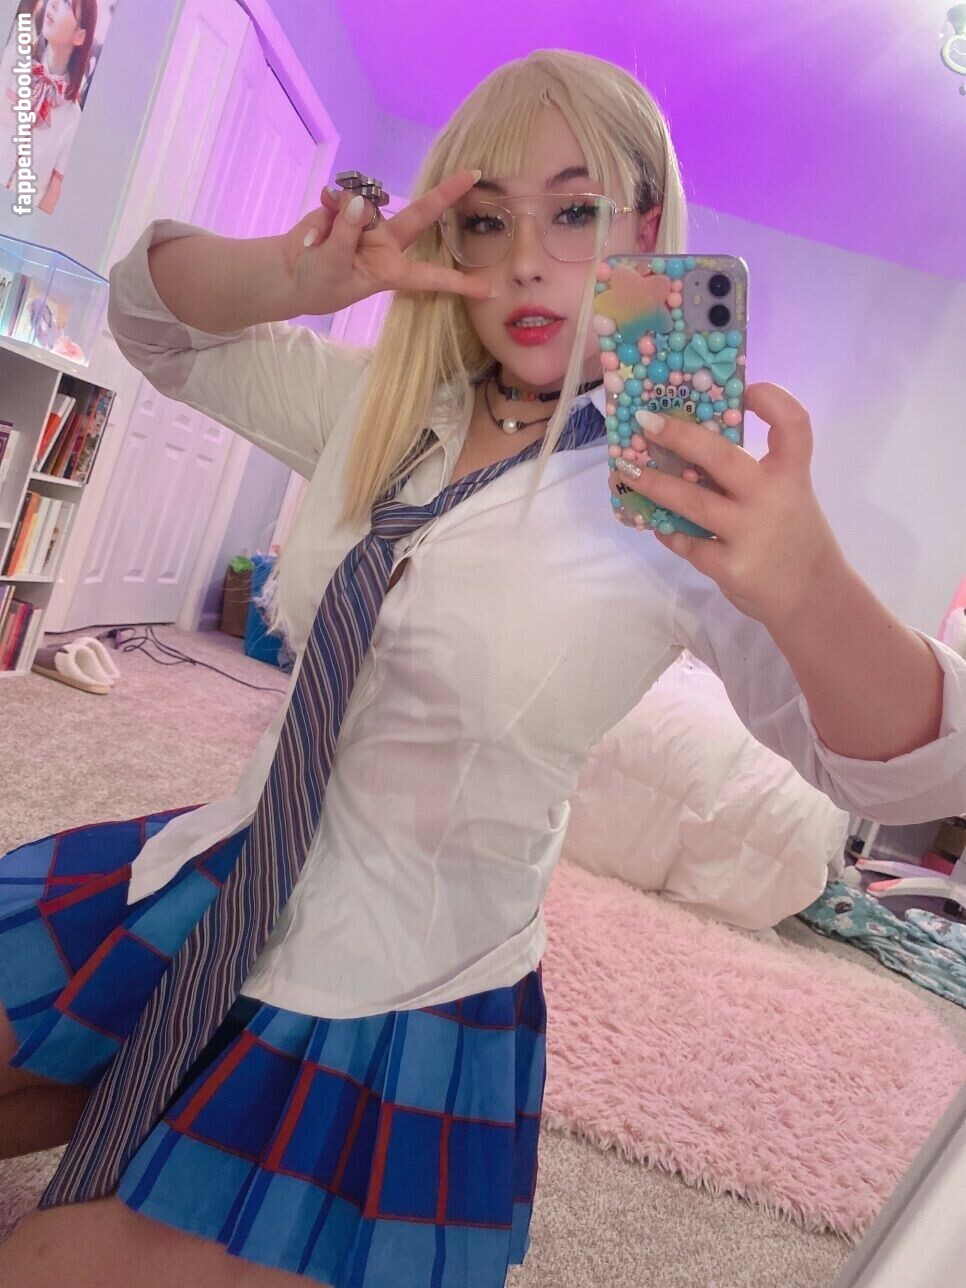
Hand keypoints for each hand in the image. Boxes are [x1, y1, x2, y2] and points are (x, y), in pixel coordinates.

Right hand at [281, 168, 493, 316]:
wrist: (286, 273)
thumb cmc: (314, 283)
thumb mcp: (330, 266)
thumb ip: (346, 234)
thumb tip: (359, 200)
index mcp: (389, 271)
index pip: (429, 277)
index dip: (458, 284)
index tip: (488, 289)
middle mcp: (385, 245)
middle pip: (418, 216)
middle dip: (444, 195)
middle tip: (472, 174)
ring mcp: (367, 224)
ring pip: (367, 206)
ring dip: (343, 215)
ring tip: (319, 238)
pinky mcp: (346, 209)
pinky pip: (342, 197)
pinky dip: (329, 202)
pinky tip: (317, 214)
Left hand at [616, 382, 845, 626]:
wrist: (812, 597)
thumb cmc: (793, 538)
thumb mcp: (788, 498)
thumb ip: (753, 475)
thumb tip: (690, 448)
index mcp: (793, 475)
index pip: (794, 425)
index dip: (773, 400)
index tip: (748, 389)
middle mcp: (772, 499)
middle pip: (721, 456)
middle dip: (678, 435)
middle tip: (645, 421)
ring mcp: (750, 534)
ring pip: (691, 501)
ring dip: (653, 484)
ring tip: (626, 470)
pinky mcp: (731, 566)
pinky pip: (687, 542)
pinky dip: (667, 530)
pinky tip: (654, 522)